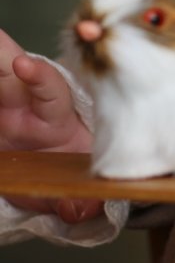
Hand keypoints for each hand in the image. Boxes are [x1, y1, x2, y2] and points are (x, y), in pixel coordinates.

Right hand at [0, 29, 101, 222]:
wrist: (42, 178)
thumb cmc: (59, 174)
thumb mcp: (66, 192)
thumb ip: (75, 202)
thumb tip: (78, 210)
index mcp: (52, 119)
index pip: (49, 90)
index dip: (39, 76)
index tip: (24, 64)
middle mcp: (24, 105)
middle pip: (9, 73)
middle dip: (0, 52)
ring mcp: (2, 106)